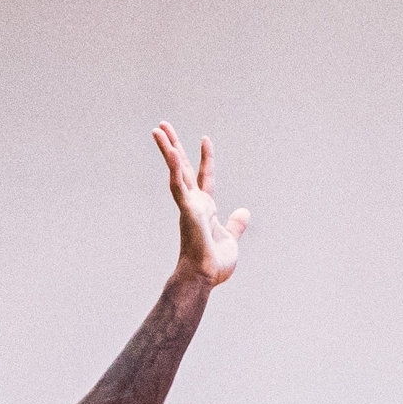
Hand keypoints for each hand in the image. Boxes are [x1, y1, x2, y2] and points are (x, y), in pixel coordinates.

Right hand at [152, 123, 249, 287]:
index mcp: (205, 208)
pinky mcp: (187, 211)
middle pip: (182, 167)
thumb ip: (236, 225)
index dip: (206, 158)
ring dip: (167, 150)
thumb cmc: (213, 264)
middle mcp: (194, 202)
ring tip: (157, 129)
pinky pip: (179, 188)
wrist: (204, 278)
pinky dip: (176, 171)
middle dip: (173, 145)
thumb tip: (244, 211)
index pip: (205, 176)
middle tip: (162, 125)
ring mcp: (189, 205)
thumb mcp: (231, 240)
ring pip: (176, 171)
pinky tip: (172, 154)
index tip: (205, 139)